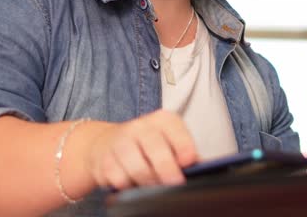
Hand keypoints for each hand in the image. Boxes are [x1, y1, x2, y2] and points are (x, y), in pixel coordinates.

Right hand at [83, 110, 197, 189]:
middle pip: (156, 149)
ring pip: (138, 168)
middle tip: (175, 184)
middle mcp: (141, 126)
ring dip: (148, 182)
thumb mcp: (170, 142)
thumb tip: (202, 168)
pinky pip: (120, 179)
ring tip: (154, 185)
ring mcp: (120, 141)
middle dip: (167, 170)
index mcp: (162, 120)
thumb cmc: (149, 146)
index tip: (188, 163)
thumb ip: (186, 154)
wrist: (107, 143)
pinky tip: (132, 182)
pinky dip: (128, 186)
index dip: (184, 148)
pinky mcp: (105, 159)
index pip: (176, 131)